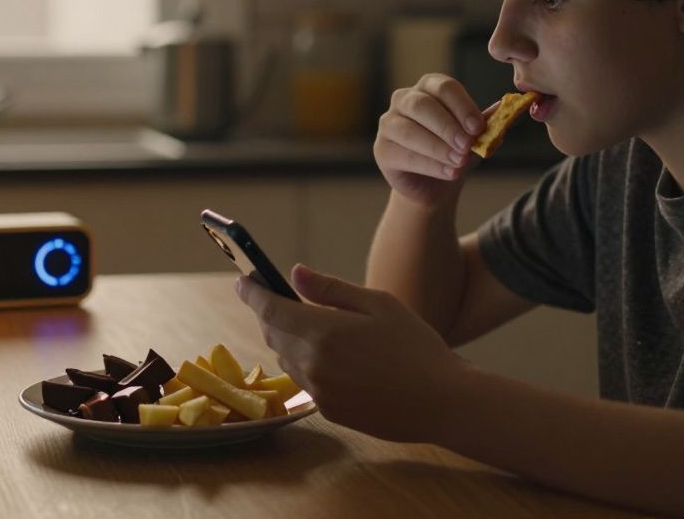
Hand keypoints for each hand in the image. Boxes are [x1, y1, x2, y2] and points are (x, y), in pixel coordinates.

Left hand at [235, 263, 466, 442]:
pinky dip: (307, 363)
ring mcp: (318, 392)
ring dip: (287, 339)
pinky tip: (334, 357)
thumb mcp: (379, 304)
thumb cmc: (416, 346)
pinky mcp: (328, 411)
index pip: (269, 308)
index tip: (242, 281)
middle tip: (277, 297)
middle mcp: (312, 365)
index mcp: (322, 332)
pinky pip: (305, 381)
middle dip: (269, 313)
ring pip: (286, 359)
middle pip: (273, 334)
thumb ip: (331, 290)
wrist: (442, 402)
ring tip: (309, 326)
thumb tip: (294, 273)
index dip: (251, 292)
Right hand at [374, 74, 487, 207]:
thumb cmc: (456, 150)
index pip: (443, 87)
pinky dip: (429, 165)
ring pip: (409, 131)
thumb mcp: (477, 135)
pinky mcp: (382, 150)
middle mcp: (404, 99)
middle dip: (447, 126)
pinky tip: (449, 173)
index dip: (462, 106)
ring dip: (438, 147)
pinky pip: (403, 155)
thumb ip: (490, 121)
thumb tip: (513, 105)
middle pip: (422, 105)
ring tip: (459, 162)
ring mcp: (389, 124)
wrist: (437, 184)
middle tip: (467, 145)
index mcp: (429, 88)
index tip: (479, 127)